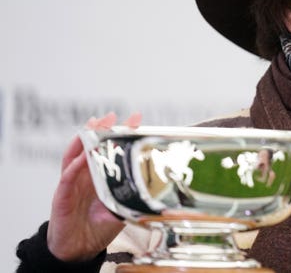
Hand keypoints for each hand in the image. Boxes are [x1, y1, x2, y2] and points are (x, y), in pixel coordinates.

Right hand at [46, 112, 139, 261]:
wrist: (77, 249)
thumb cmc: (97, 228)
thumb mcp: (120, 210)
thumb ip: (131, 197)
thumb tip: (154, 189)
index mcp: (102, 176)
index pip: (112, 150)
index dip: (122, 133)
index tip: (136, 118)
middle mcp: (87, 175)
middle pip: (94, 146)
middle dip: (103, 129)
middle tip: (112, 115)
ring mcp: (73, 182)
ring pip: (77, 155)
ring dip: (85, 139)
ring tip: (94, 124)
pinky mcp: (62, 195)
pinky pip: (67, 177)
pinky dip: (74, 165)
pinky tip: (82, 156)